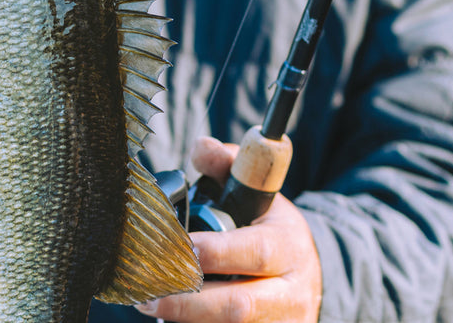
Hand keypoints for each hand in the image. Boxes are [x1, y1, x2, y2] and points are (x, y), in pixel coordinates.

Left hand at [138, 137, 321, 322]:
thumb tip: (201, 146)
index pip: (254, 252)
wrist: (305, 276)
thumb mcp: (257, 193)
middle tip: (146, 293)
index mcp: (288, 246)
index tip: (179, 246)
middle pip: (239, 306)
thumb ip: (226, 165)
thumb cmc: (269, 229)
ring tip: (149, 307)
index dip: (215, 253)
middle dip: (189, 303)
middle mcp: (292, 292)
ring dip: (188, 322)